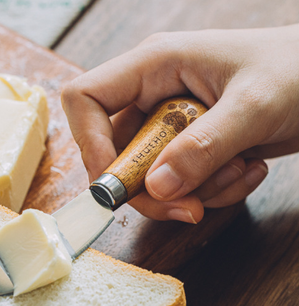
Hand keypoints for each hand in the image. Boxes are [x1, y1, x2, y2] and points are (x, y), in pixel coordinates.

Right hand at [61, 24, 298, 222]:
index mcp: (155, 65)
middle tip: (191, 207)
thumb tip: (157, 188)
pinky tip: (249, 167)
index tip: (116, 185)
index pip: (86, 100)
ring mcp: (172, 125)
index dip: (90, 144)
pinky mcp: (192, 148)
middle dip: (154, 190)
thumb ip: (203, 147)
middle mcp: (155, 95)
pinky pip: (183, 185)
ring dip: (196, 189)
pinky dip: (215, 190)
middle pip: (118, 155)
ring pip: (153, 179)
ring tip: (241, 167)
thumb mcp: (252, 107)